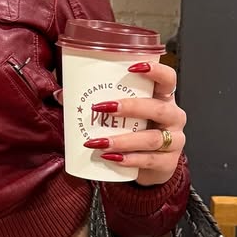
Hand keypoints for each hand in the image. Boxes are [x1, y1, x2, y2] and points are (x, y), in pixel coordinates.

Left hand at [53, 60, 186, 186]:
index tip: (132, 68)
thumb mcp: (124, 116)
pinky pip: (149, 160)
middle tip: (102, 107)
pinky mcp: (167, 163)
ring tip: (99, 141)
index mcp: (163, 98)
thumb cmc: (136, 133)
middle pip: (159, 108)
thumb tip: (62, 94)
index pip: (168, 78)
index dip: (155, 70)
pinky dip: (128, 159)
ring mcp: (174, 141)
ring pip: (151, 138)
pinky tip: (110, 158)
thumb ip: (99, 103)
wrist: (151, 168)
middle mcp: (173, 117)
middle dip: (131, 107)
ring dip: (123, 139)